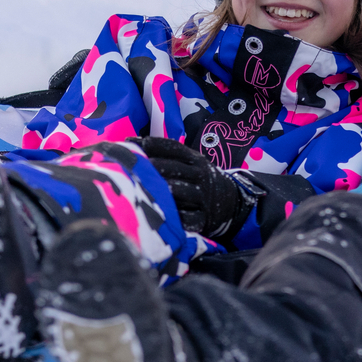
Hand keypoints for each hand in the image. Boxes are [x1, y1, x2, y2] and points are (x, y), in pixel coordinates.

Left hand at [136, 136, 252, 239]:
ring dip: (160, 190)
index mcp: (196, 160)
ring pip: (179, 192)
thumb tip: (129, 142)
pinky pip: (188, 218)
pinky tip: (159, 215)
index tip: (133, 143)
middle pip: (173, 168)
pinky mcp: (204, 218)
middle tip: (130, 167)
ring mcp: (203, 197)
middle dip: (151, 167)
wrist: (232, 203)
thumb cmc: (199, 180)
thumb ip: (165, 155)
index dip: (154, 145)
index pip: (174, 149)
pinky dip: (174, 217)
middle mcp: (200, 176)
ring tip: (140, 189)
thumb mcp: (191, 164)